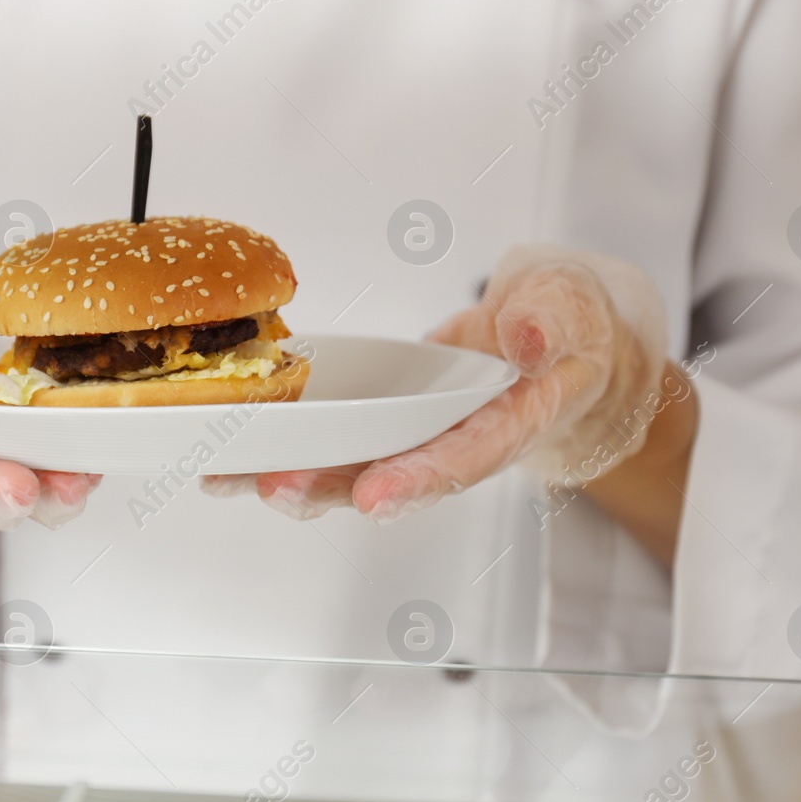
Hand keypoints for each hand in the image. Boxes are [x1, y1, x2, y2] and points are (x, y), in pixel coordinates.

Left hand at [206, 244, 668, 525]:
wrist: (555, 342)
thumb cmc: (565, 326)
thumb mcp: (571, 306)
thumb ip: (552, 319)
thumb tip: (529, 336)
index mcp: (513, 424)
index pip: (469, 457)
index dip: (422, 478)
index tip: (376, 496)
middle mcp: (458, 444)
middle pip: (394, 479)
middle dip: (333, 487)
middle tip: (277, 487)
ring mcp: (417, 439)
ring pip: (353, 469)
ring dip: (295, 478)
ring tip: (233, 479)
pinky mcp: (384, 426)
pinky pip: (334, 444)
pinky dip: (285, 453)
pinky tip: (229, 461)